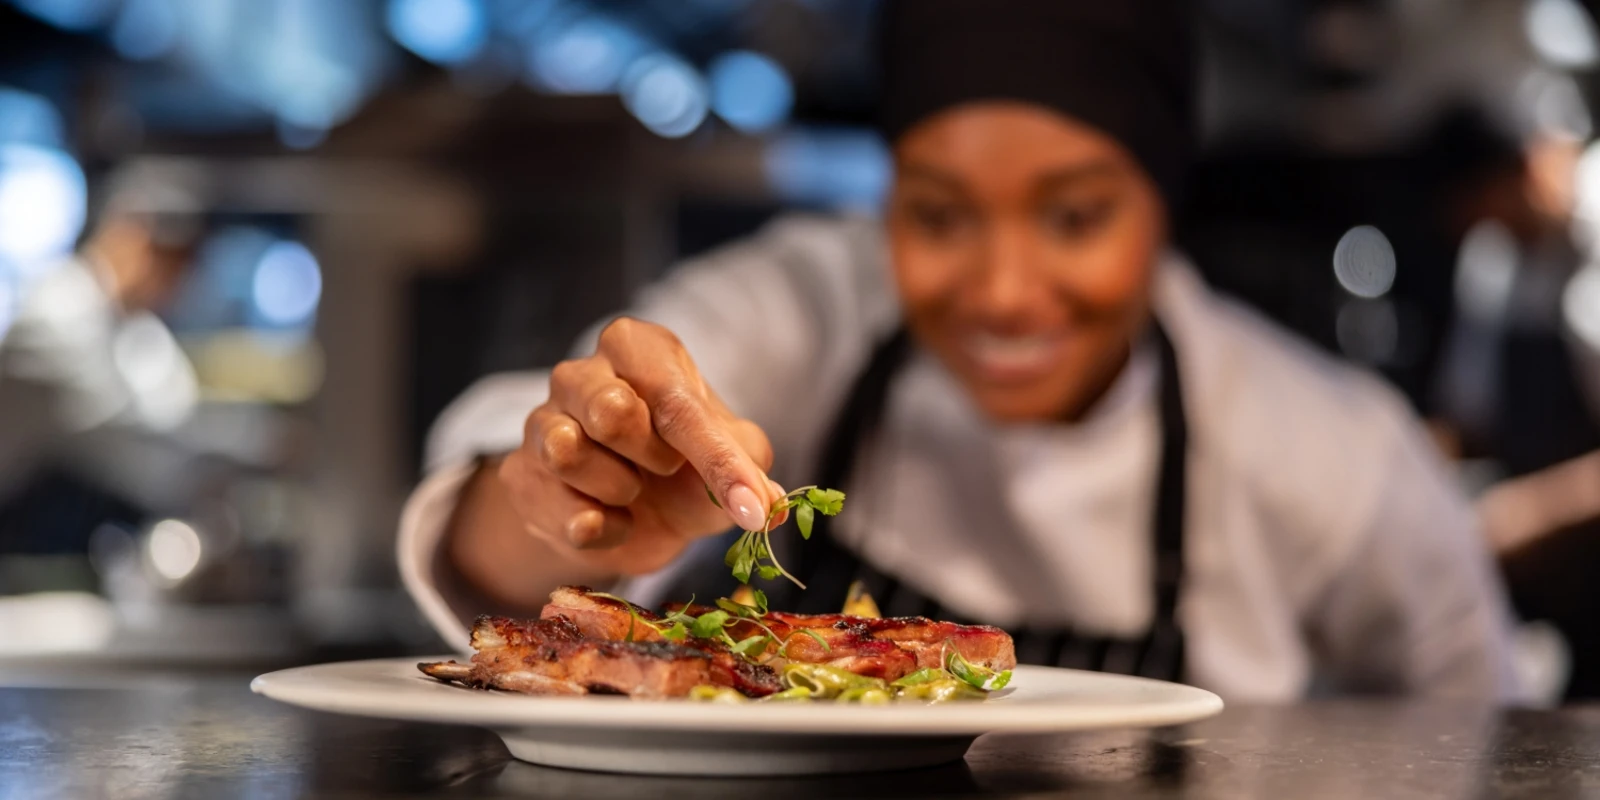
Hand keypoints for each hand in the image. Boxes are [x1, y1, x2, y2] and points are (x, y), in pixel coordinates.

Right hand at [498, 317, 782, 575]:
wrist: (631, 518)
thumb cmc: (685, 467)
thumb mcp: (730, 458)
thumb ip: (749, 467)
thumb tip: (764, 505)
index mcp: (637, 348)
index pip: (676, 400)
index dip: (719, 460)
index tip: (753, 506)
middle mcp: (582, 373)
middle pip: (610, 412)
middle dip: (652, 457)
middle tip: (664, 467)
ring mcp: (541, 421)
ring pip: (568, 453)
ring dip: (619, 489)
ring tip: (633, 489)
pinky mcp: (520, 475)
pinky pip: (558, 508)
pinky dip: (599, 528)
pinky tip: (611, 520)